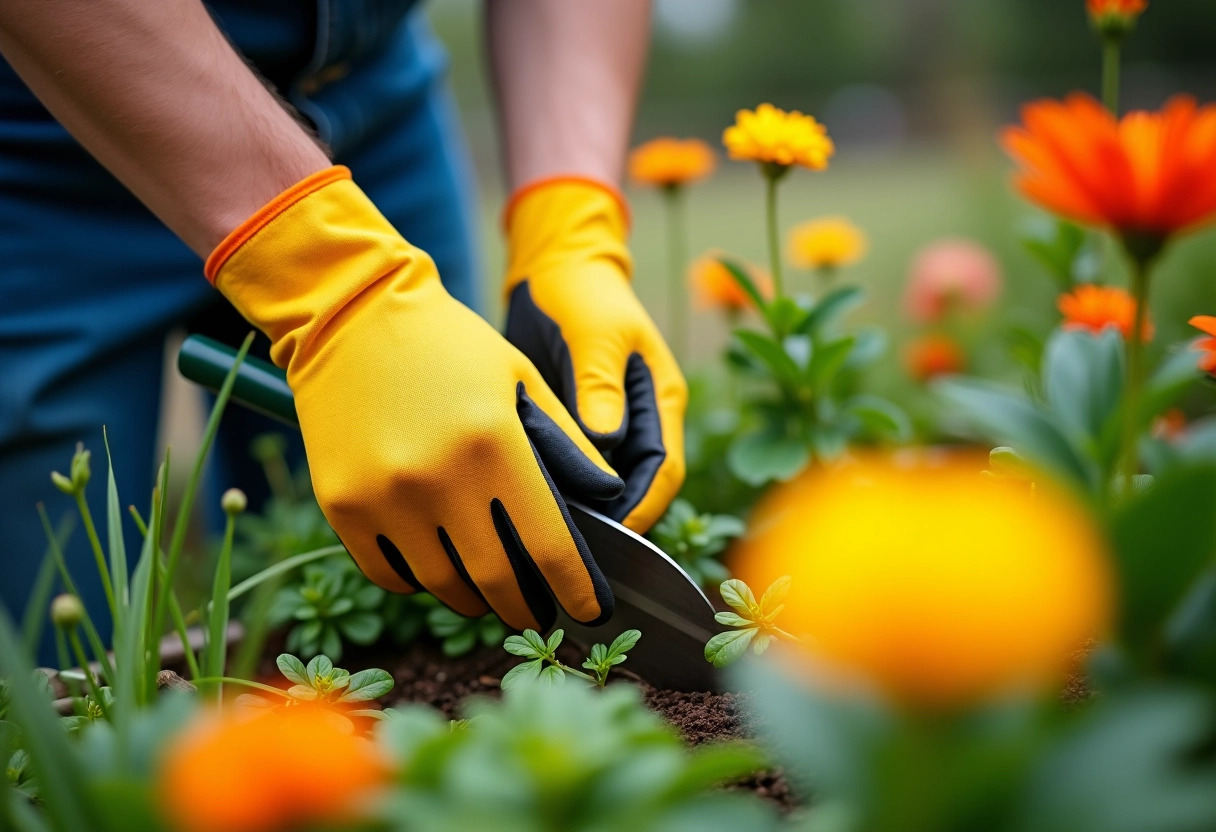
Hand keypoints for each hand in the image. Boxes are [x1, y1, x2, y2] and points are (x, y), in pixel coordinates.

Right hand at [208, 167, 624, 630]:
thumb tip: (609, 501)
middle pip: (495, 580)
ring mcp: (384, 496)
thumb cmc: (451, 343)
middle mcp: (438, 478)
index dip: (575, 589)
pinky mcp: (342, 505)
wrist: (352, 313)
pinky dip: (419, 579)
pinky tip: (436, 563)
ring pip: (441, 584)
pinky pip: (389, 573)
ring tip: (488, 586)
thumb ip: (568, 445)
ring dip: (473, 597)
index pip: (549, 546)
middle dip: (525, 607)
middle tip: (537, 611)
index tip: (590, 610)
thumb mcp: (523, 379)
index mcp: (495, 444)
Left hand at [502, 178, 686, 533]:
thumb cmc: (581, 293)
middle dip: (610, 522)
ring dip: (580, 513)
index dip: (641, 508)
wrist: (553, 270)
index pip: (662, 471)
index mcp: (660, 402)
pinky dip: (555, 494)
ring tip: (543, 536)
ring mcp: (607, 429)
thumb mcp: (594, 332)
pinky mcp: (573, 431)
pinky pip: (572, 474)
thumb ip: (601, 383)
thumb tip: (606, 439)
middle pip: (636, 490)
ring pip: (603, 489)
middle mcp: (639, 423)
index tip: (608, 534)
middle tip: (567, 548)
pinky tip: (525, 508)